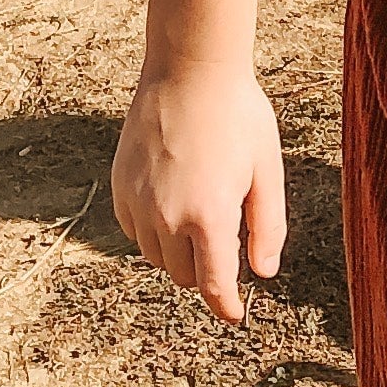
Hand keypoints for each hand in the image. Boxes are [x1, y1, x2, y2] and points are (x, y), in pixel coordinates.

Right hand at [112, 62, 286, 322]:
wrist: (189, 70)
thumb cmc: (238, 116)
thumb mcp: (267, 171)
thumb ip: (267, 227)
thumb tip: (264, 272)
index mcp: (208, 216)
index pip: (212, 285)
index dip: (225, 306)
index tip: (235, 316)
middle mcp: (166, 217)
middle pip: (184, 275)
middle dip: (206, 269)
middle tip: (227, 238)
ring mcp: (137, 203)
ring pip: (157, 256)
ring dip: (179, 252)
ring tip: (202, 214)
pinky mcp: (119, 187)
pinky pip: (134, 231)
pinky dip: (154, 232)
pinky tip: (174, 203)